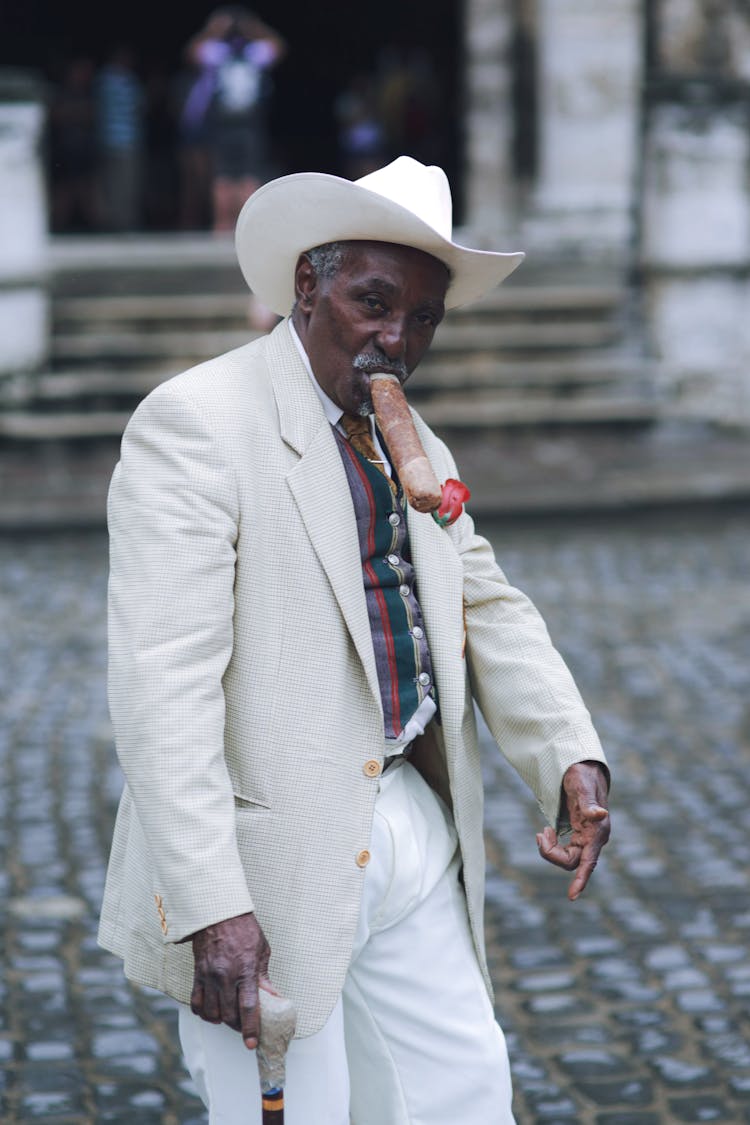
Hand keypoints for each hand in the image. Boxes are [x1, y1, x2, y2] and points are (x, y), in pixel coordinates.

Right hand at [190, 912, 273, 1048]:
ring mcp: (210, 976)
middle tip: (243, 1027)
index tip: (251, 1043)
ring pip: (211, 1012)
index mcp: (246, 970)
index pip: (249, 1008)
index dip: (250, 1029)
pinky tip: (211, 1011)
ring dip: (220, 1020)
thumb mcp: (262, 950)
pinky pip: (196, 1002)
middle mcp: (226, 976)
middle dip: (237, 1026)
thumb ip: (264, 976)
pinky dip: (202, 1012)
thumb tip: (273, 997)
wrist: (219, 912)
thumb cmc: (244, 929)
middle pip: (229, 1015)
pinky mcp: (198, 974)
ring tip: (228, 1019)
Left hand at [536, 761, 609, 900]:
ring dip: (550, 849)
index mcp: (598, 831)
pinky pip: (564, 851)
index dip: (580, 880)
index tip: (572, 896)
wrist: (583, 770)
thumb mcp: (581, 787)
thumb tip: (600, 815)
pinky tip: (546, 831)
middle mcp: (594, 839)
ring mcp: (587, 839)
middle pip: (571, 862)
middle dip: (551, 853)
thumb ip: (589, 803)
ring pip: (566, 858)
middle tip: (539, 833)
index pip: (589, 862)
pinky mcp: (579, 837)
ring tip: (542, 831)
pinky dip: (552, 844)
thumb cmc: (582, 776)